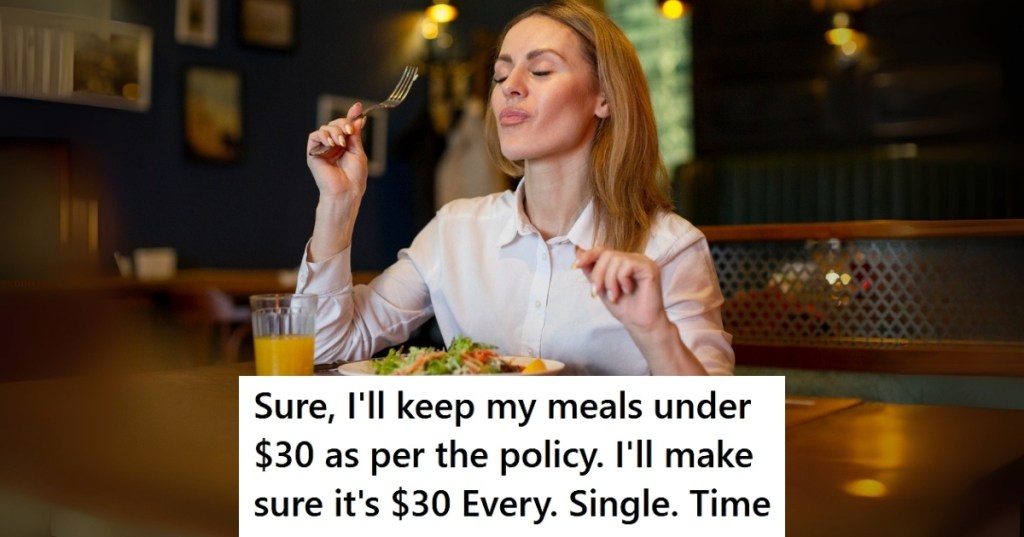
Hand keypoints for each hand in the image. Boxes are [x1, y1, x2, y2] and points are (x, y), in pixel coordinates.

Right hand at [307, 102, 368, 200]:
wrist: (346, 190)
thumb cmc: (354, 176)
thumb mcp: (358, 151)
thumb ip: (355, 134)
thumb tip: (359, 118)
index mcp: (345, 145)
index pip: (346, 126)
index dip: (351, 115)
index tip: (357, 106)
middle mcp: (333, 145)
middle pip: (335, 123)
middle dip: (343, 123)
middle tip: (349, 131)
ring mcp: (323, 148)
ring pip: (325, 128)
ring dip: (334, 131)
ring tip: (340, 142)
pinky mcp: (313, 153)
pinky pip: (314, 136)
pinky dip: (323, 135)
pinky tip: (331, 143)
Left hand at [574, 245, 707, 374]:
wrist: (640, 325)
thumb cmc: (624, 308)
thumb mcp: (602, 287)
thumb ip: (592, 270)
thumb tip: (577, 252)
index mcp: (624, 261)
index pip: (603, 250)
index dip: (587, 256)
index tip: (574, 266)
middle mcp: (634, 258)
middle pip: (606, 254)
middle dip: (597, 274)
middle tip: (597, 292)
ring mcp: (642, 261)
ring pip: (615, 259)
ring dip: (609, 281)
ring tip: (615, 296)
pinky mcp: (649, 267)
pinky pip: (627, 265)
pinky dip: (621, 281)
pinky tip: (628, 291)